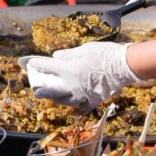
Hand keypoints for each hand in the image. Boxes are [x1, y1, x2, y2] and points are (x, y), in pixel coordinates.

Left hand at [26, 42, 145, 108]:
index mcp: (69, 70)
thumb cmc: (105, 54)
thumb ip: (68, 55)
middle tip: (35, 91)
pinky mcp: (93, 100)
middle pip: (53, 90)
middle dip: (43, 90)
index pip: (49, 67)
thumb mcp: (85, 49)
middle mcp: (73, 85)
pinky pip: (81, 106)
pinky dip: (76, 105)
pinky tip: (74, 104)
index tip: (31, 64)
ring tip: (52, 98)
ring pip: (65, 101)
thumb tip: (56, 56)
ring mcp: (83, 95)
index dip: (38, 65)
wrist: (124, 67)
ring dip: (56, 99)